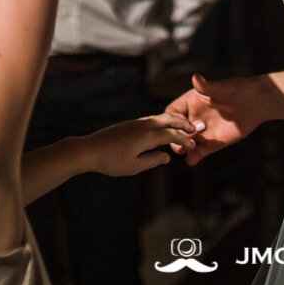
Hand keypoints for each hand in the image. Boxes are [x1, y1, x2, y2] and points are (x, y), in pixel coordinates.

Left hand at [78, 114, 202, 176]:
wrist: (89, 149)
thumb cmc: (111, 161)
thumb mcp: (133, 167)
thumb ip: (152, 160)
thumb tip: (167, 157)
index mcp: (146, 136)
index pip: (171, 135)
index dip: (184, 140)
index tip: (193, 145)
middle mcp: (143, 125)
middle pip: (168, 120)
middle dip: (183, 124)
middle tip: (194, 128)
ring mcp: (136, 122)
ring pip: (159, 117)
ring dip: (173, 121)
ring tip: (182, 126)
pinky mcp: (130, 123)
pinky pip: (151, 119)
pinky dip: (162, 121)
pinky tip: (161, 128)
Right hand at [165, 74, 268, 165]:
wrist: (256, 103)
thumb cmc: (238, 90)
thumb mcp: (222, 88)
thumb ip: (207, 87)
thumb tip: (196, 78)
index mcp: (190, 103)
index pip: (171, 113)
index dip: (172, 120)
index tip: (181, 123)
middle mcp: (192, 118)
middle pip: (174, 131)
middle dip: (176, 137)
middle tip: (187, 138)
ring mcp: (201, 132)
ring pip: (183, 144)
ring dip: (182, 148)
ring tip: (190, 148)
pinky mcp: (211, 144)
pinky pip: (198, 153)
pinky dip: (193, 158)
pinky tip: (193, 159)